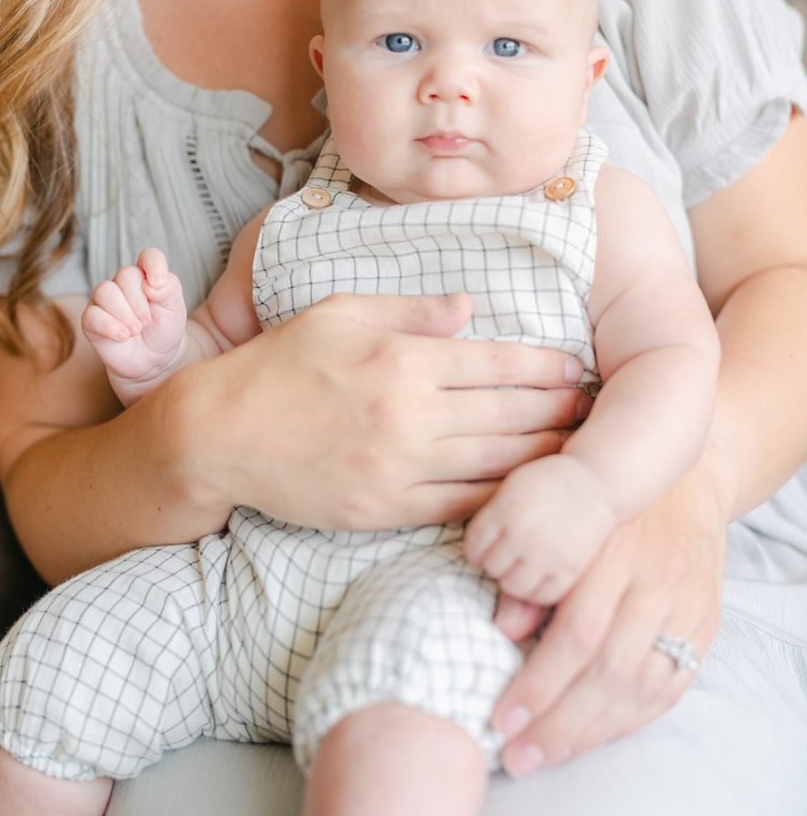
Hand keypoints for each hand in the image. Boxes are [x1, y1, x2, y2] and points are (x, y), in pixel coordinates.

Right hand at [81, 248, 186, 382]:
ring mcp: (104, 301)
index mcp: (147, 276)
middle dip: (139, 302)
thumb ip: (169, 287)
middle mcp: (123, 284)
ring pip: (105, 291)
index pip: (149, 256)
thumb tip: (151, 282)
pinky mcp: (91, 320)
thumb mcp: (175, 308)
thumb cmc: (164, 329)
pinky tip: (123, 337)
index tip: (158, 284)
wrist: (154, 360)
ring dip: (125, 315)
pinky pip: (92, 315)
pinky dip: (111, 327)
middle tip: (147, 321)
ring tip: (136, 330)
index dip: (153, 264)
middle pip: (125, 275)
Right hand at [169, 292, 590, 529]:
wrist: (221, 434)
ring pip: (495, 462)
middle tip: (593, 409)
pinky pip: (460, 506)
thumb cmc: (280, 365)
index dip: (544, 365)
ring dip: (544, 455)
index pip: (496, 360)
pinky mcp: (385, 509)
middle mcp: (409, 412)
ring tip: (578, 449)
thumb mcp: (339, 314)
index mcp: (402, 357)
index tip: (576, 367)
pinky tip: (529, 494)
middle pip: (508, 412)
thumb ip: (409, 310)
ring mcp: (399, 466)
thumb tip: (469, 306)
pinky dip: (502, 501)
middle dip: (559, 410)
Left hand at [464, 454, 618, 604]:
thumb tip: (474, 561)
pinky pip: (542, 596)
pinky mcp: (570, 569)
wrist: (597, 479)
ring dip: (516, 579)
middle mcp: (523, 533)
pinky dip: (539, 591)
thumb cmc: (549, 482)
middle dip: (498, 562)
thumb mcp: (513, 488)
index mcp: (504, 509)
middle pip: (492, 568)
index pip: (474, 548)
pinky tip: (543, 574)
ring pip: (514, 587)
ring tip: (527, 564)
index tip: (492, 543)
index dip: (479, 549)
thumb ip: (492, 519)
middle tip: (512, 553)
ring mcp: (547, 553)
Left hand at [487, 464, 725, 775]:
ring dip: (591, 732)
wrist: (684, 482)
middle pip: (609, 670)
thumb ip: (535, 575)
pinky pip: (670, 688)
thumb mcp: (564, 523)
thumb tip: (501, 629)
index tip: (502, 717)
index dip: (538, 683)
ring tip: (545, 754)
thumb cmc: (605, 505)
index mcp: (616, 552)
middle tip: (516, 754)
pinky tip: (591, 736)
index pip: (578, 634)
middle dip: (559, 721)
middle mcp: (658, 582)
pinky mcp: (706, 625)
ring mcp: (688, 606)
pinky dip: (628, 720)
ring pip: (642, 687)